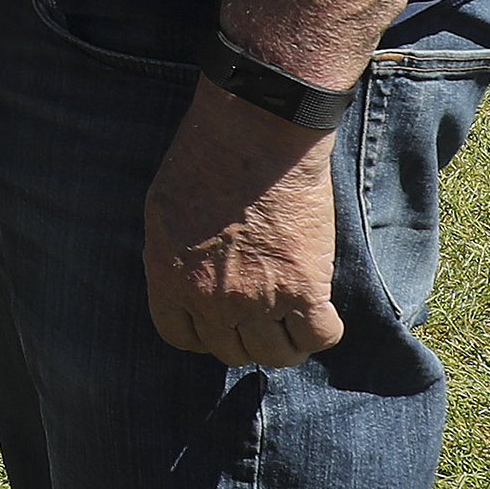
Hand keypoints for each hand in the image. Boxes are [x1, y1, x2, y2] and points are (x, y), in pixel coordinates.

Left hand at [141, 86, 345, 366]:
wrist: (254, 135)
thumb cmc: (207, 156)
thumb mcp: (165, 209)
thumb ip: (175, 252)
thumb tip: (190, 274)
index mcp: (169, 278)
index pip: (182, 337)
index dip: (205, 335)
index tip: (222, 323)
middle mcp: (209, 298)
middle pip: (231, 350)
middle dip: (248, 339)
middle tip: (265, 319)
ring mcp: (256, 299)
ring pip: (276, 353)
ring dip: (288, 344)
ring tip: (297, 323)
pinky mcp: (303, 288)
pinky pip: (319, 335)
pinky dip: (324, 332)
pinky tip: (323, 313)